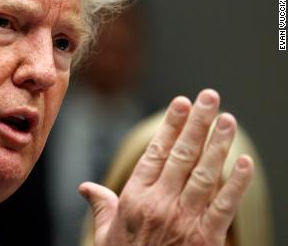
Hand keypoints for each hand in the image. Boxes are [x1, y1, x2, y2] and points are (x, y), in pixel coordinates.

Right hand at [79, 89, 253, 245]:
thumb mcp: (105, 232)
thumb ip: (100, 204)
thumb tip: (84, 187)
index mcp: (135, 198)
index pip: (156, 153)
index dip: (170, 126)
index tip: (181, 103)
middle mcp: (160, 204)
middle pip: (182, 155)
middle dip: (197, 123)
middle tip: (209, 96)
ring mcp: (184, 220)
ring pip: (204, 174)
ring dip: (218, 144)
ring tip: (227, 119)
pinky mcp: (205, 238)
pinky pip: (223, 206)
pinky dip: (235, 183)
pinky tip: (243, 163)